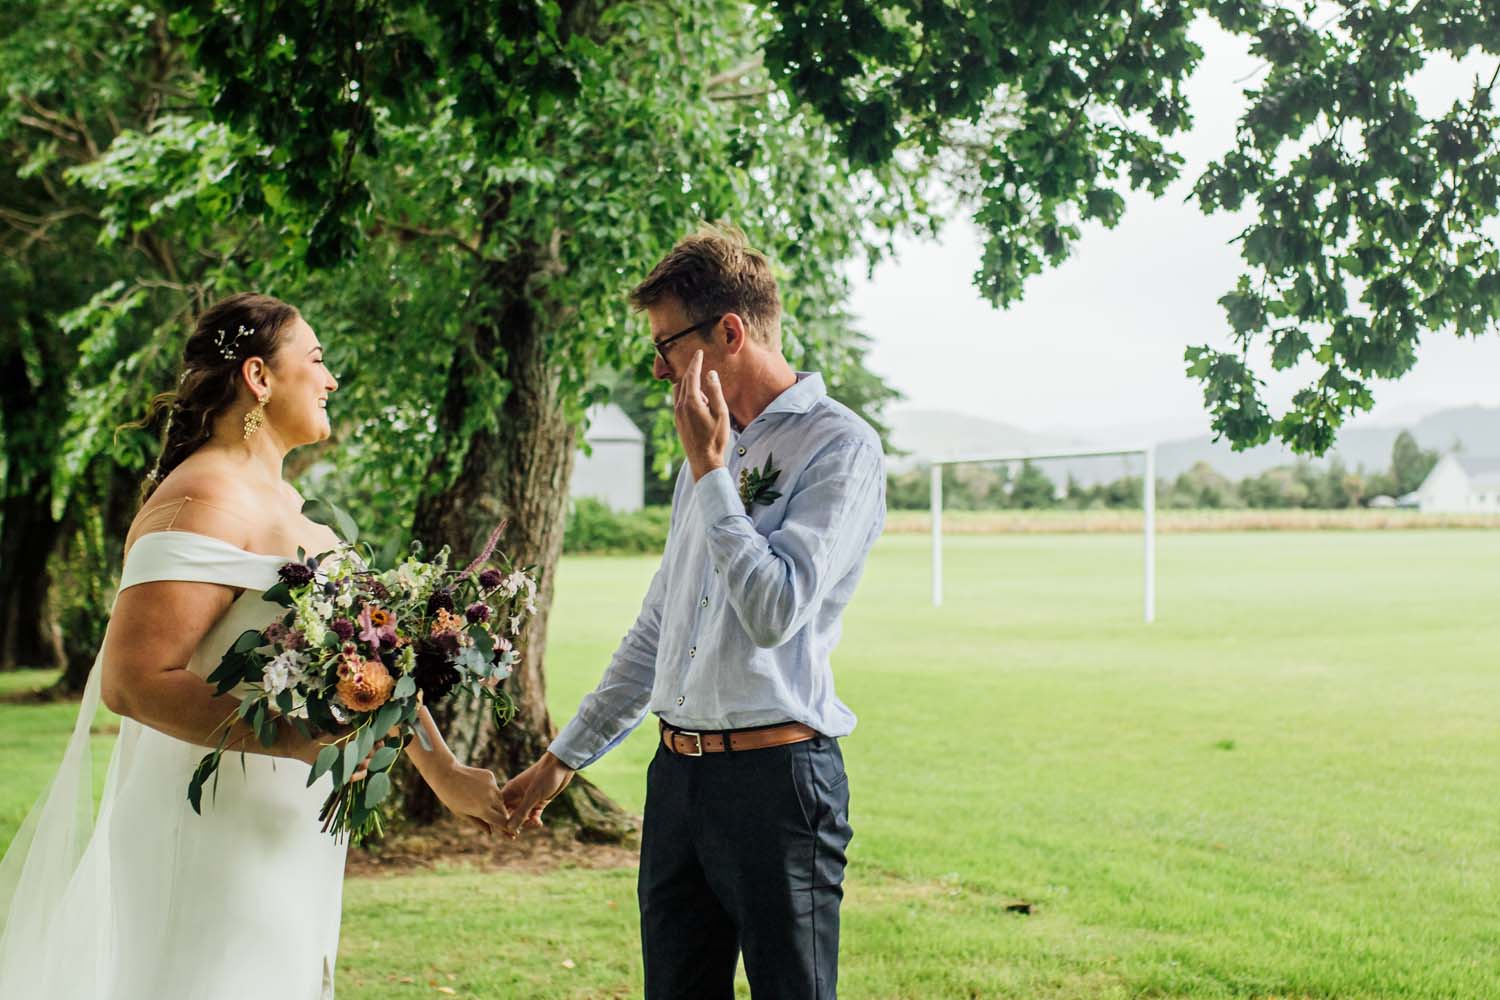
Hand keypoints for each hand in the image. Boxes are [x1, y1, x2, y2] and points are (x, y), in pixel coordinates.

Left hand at [429, 763, 508, 833]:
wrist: (446, 774)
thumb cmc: (450, 798)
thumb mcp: (462, 814)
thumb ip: (479, 823)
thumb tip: (491, 832)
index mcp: (483, 810)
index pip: (502, 822)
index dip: (508, 829)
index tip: (513, 834)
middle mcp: (490, 797)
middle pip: (503, 810)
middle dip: (502, 816)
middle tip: (501, 821)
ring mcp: (491, 785)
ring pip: (500, 798)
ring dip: (496, 804)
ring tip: (483, 804)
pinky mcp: (490, 776)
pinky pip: (494, 787)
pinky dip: (490, 791)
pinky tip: (479, 790)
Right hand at [500, 752, 574, 837]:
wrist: (562, 765)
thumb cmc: (545, 775)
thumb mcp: (533, 795)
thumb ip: (521, 812)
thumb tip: (510, 828)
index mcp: (510, 791)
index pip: (499, 809)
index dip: (500, 822)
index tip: (506, 832)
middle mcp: (517, 796)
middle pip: (509, 816)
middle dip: (513, 826)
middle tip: (517, 835)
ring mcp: (528, 800)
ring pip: (521, 818)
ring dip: (526, 824)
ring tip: (535, 823)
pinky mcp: (538, 802)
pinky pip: (532, 816)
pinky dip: (534, 821)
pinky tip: (539, 823)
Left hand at [673, 350, 730, 481]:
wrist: (703, 460)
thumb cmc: (715, 438)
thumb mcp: (721, 413)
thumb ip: (715, 391)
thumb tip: (710, 374)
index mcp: (691, 401)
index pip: (691, 375)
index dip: (696, 362)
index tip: (699, 352)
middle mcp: (680, 406)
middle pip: (684, 381)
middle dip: (692, 371)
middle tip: (699, 362)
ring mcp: (677, 414)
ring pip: (679, 391)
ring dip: (688, 384)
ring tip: (702, 387)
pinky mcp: (678, 421)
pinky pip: (680, 401)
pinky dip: (687, 394)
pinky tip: (699, 402)